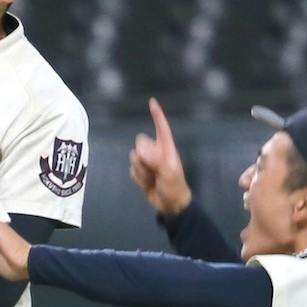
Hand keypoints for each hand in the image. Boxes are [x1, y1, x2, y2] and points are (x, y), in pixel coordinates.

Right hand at [129, 97, 191, 217]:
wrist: (170, 204)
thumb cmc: (174, 187)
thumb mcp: (169, 173)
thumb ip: (155, 160)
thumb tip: (139, 150)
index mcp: (166, 148)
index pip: (161, 127)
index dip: (157, 115)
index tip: (152, 102)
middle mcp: (156, 151)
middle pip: (140, 143)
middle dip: (143, 157)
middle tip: (154, 171)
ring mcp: (147, 162)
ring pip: (133, 158)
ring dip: (142, 171)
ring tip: (153, 179)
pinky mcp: (140, 172)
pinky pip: (131, 170)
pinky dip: (138, 179)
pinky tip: (148, 184)